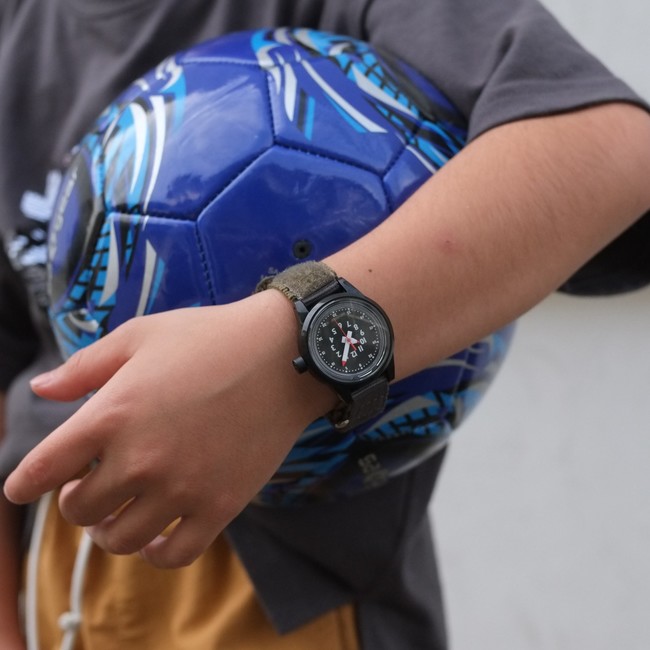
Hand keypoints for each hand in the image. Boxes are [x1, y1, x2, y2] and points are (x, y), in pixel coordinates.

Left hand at [3, 292, 333, 567]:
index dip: (23, 484)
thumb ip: (84, 366)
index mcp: (111, 414)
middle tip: (88, 485)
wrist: (284, 355)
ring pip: (120, 539)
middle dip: (75, 500)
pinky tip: (155, 534)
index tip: (22, 489)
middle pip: (80, 511)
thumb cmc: (209, 338)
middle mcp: (140, 459)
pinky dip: (155, 551)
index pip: (42, 468)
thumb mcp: (141, 336)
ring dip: (110, 529)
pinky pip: (173, 554)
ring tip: (118, 512)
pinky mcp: (220, 506)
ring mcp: (182, 488)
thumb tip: (40, 390)